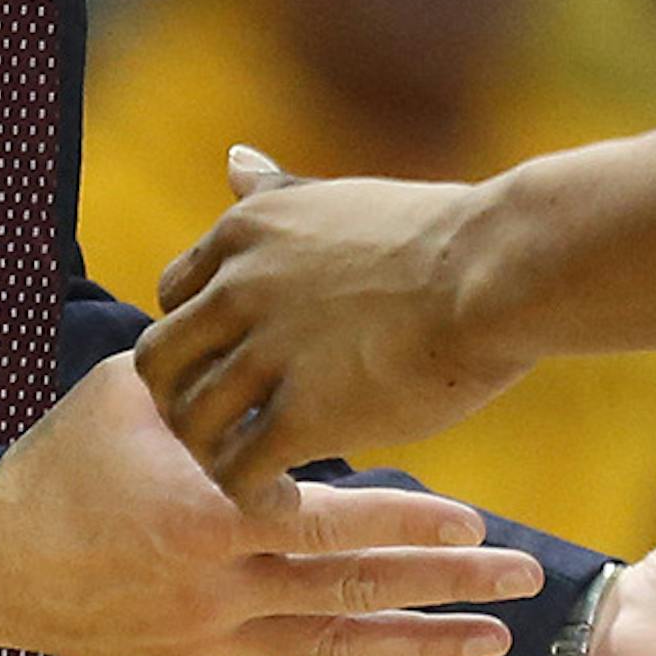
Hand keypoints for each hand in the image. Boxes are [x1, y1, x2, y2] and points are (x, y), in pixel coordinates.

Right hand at [0, 352, 542, 655]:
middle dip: (445, 587)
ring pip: (334, 646)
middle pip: (353, 590)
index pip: (331, 521)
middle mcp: (220, 588)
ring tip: (493, 637)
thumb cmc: (67, 459)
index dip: (406, 521)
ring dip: (420, 644)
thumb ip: (209, 355)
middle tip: (522, 578)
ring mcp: (210, 642)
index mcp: (211, 513)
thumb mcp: (133, 391)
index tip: (475, 517)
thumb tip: (267, 293)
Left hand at [139, 157, 530, 511]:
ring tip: (256, 471)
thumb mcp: (335, 198)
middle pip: (160, 363)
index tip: (235, 362)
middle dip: (182, 401)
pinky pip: (237, 474)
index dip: (198, 337)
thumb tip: (233, 159)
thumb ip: (275, 194)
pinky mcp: (300, 414)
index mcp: (246, 230)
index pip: (171, 295)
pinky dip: (251, 496)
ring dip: (215, 455)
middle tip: (228, 427)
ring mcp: (265, 350)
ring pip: (191, 424)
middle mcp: (239, 285)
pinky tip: (284, 495)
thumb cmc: (434, 236)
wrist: (495, 269)